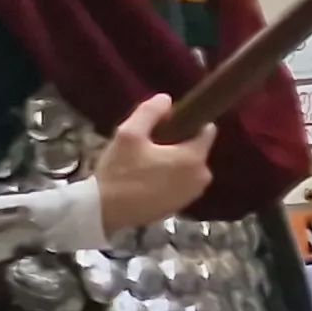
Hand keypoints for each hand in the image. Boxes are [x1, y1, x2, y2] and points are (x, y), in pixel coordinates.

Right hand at [95, 93, 214, 232]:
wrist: (105, 212)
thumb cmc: (119, 172)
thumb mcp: (128, 134)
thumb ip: (149, 112)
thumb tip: (166, 99)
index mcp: (193, 157)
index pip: (206, 129)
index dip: (187, 123)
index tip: (164, 125)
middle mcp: (201, 177)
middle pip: (195, 150)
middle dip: (177, 145)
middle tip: (146, 147)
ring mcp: (192, 195)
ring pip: (187, 168)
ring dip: (172, 163)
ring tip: (143, 165)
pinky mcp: (180, 207)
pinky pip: (180, 184)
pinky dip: (168, 180)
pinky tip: (145, 181)